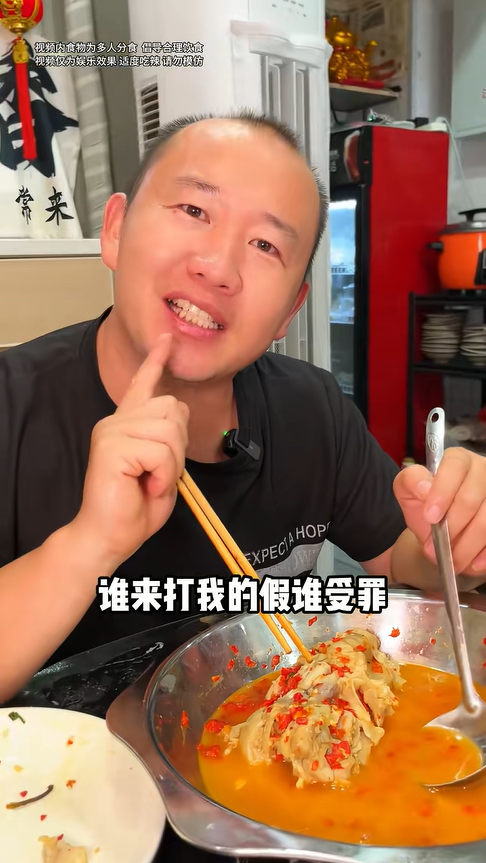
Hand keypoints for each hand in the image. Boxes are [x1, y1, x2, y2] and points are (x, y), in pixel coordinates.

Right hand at [72, 333, 188, 568]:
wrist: (108, 537)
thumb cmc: (133, 509)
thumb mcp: (164, 470)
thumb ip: (170, 441)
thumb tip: (176, 416)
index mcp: (126, 425)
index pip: (142, 384)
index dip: (156, 360)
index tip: (167, 339)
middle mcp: (116, 422)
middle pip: (173, 408)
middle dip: (179, 445)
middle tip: (160, 475)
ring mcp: (111, 432)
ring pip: (170, 430)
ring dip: (171, 464)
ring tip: (151, 482)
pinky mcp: (112, 446)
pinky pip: (161, 452)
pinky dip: (164, 475)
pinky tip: (146, 487)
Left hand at [393, 448, 485, 576]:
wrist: (440, 528)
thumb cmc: (427, 505)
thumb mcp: (408, 492)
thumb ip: (411, 483)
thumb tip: (425, 487)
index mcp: (459, 460)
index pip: (455, 466)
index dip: (443, 491)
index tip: (430, 517)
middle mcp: (483, 472)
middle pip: (472, 498)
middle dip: (452, 528)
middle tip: (433, 550)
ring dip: (467, 546)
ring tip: (451, 561)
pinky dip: (484, 554)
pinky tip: (472, 564)